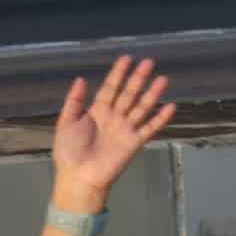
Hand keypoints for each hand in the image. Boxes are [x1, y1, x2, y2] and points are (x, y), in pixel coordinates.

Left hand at [49, 56, 175, 212]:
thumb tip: (81, 78)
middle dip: (138, 78)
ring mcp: (126, 130)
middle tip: (149, 61)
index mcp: (97, 111)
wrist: (79, 177)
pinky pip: (150, 128)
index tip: (127, 58)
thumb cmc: (68, 152)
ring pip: (142, 107)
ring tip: (162, 78)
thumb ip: (74, 101)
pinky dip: (160, 119)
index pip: (110, 87)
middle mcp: (114, 117)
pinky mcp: (134, 143)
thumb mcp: (66, 122)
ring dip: (152, 93)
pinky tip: (170, 106)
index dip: (118, 73)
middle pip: (129, 93)